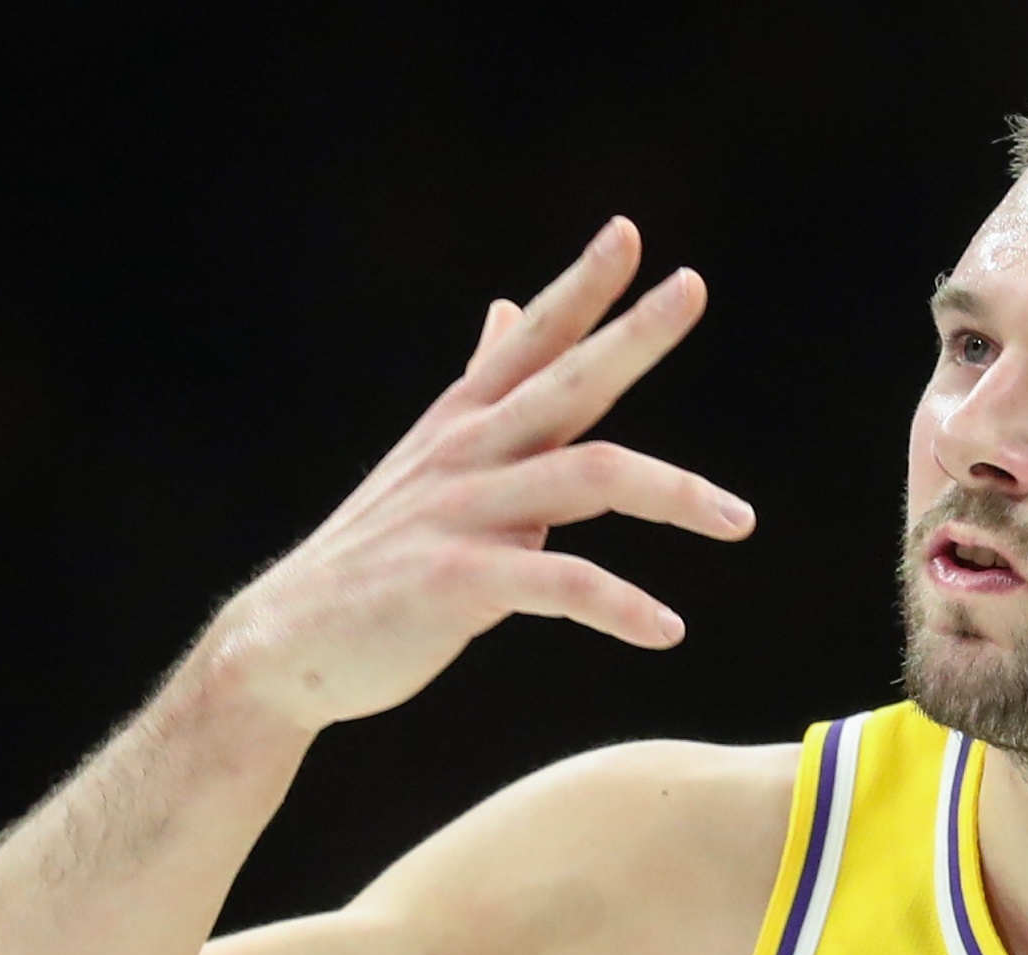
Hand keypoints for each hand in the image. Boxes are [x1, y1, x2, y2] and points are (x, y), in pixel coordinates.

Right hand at [200, 219, 753, 731]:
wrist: (288, 646)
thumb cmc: (375, 558)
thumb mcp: (431, 459)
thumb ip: (484, 389)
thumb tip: (507, 308)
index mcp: (463, 422)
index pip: (531, 339)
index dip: (580, 286)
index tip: (628, 234)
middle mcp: (466, 453)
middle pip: (569, 381)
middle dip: (633, 333)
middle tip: (692, 286)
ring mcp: (461, 514)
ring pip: (589, 478)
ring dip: (676, 493)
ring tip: (739, 520)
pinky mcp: (459, 583)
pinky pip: (563, 585)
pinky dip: (622, 607)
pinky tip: (667, 629)